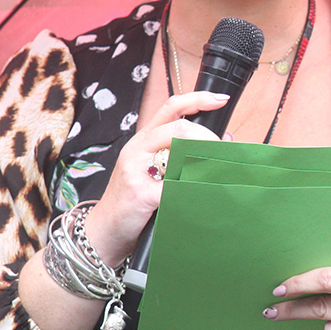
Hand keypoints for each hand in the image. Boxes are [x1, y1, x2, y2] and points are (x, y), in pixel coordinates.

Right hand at [87, 90, 227, 263]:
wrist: (105, 230)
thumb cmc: (134, 201)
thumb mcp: (154, 170)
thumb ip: (183, 154)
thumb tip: (225, 140)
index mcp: (143, 140)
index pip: (171, 107)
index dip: (198, 99)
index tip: (221, 100)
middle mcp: (138, 149)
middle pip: (180, 128)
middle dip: (208, 139)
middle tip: (222, 153)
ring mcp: (136, 170)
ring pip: (180, 153)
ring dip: (206, 164)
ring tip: (217, 174)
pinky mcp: (141, 194)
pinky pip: (177, 187)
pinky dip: (195, 189)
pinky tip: (202, 195)